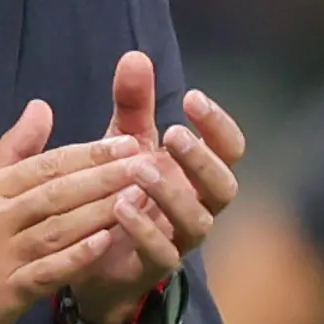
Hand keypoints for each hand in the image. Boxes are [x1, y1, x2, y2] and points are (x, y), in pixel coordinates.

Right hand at [0, 101, 149, 323]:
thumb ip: (9, 153)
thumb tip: (42, 108)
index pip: (43, 166)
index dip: (89, 154)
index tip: (129, 144)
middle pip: (56, 192)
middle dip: (106, 176)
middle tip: (149, 163)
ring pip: (57, 227)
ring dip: (102, 210)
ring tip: (142, 196)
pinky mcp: (3, 294)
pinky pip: (47, 271)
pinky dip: (78, 256)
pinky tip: (108, 243)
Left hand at [68, 51, 248, 323]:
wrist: (93, 256)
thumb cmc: (122, 191)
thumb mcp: (123, 144)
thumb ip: (133, 105)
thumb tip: (135, 56)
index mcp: (198, 174)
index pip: (229, 149)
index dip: (218, 125)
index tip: (192, 98)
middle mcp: (199, 206)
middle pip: (224, 186)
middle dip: (202, 159)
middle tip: (174, 134)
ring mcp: (179, 240)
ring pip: (197, 221)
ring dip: (172, 192)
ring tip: (141, 168)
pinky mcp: (152, 267)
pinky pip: (161, 254)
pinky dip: (143, 230)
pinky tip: (120, 206)